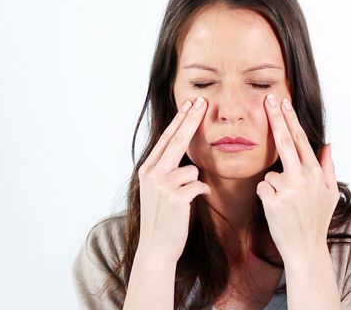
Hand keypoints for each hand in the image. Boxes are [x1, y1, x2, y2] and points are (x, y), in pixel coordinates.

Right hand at [136, 96, 209, 261]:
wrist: (156, 247)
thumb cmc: (163, 218)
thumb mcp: (158, 190)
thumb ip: (167, 171)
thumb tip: (184, 157)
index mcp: (147, 169)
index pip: (166, 139)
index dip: (180, 120)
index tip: (190, 104)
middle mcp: (152, 173)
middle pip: (177, 140)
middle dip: (191, 119)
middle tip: (202, 102)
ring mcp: (163, 185)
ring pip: (191, 168)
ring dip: (194, 183)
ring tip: (184, 199)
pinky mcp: (176, 198)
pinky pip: (199, 185)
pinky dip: (201, 193)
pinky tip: (193, 203)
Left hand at [256, 94, 339, 261]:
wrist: (306, 248)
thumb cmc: (317, 220)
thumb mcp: (330, 193)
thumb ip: (328, 166)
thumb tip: (327, 144)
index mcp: (316, 174)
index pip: (302, 140)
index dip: (290, 120)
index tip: (283, 103)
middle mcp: (303, 178)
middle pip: (286, 142)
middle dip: (276, 118)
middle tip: (267, 100)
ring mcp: (288, 190)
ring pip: (271, 173)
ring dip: (274, 185)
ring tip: (286, 204)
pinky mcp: (273, 202)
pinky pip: (263, 188)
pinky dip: (267, 196)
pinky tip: (277, 209)